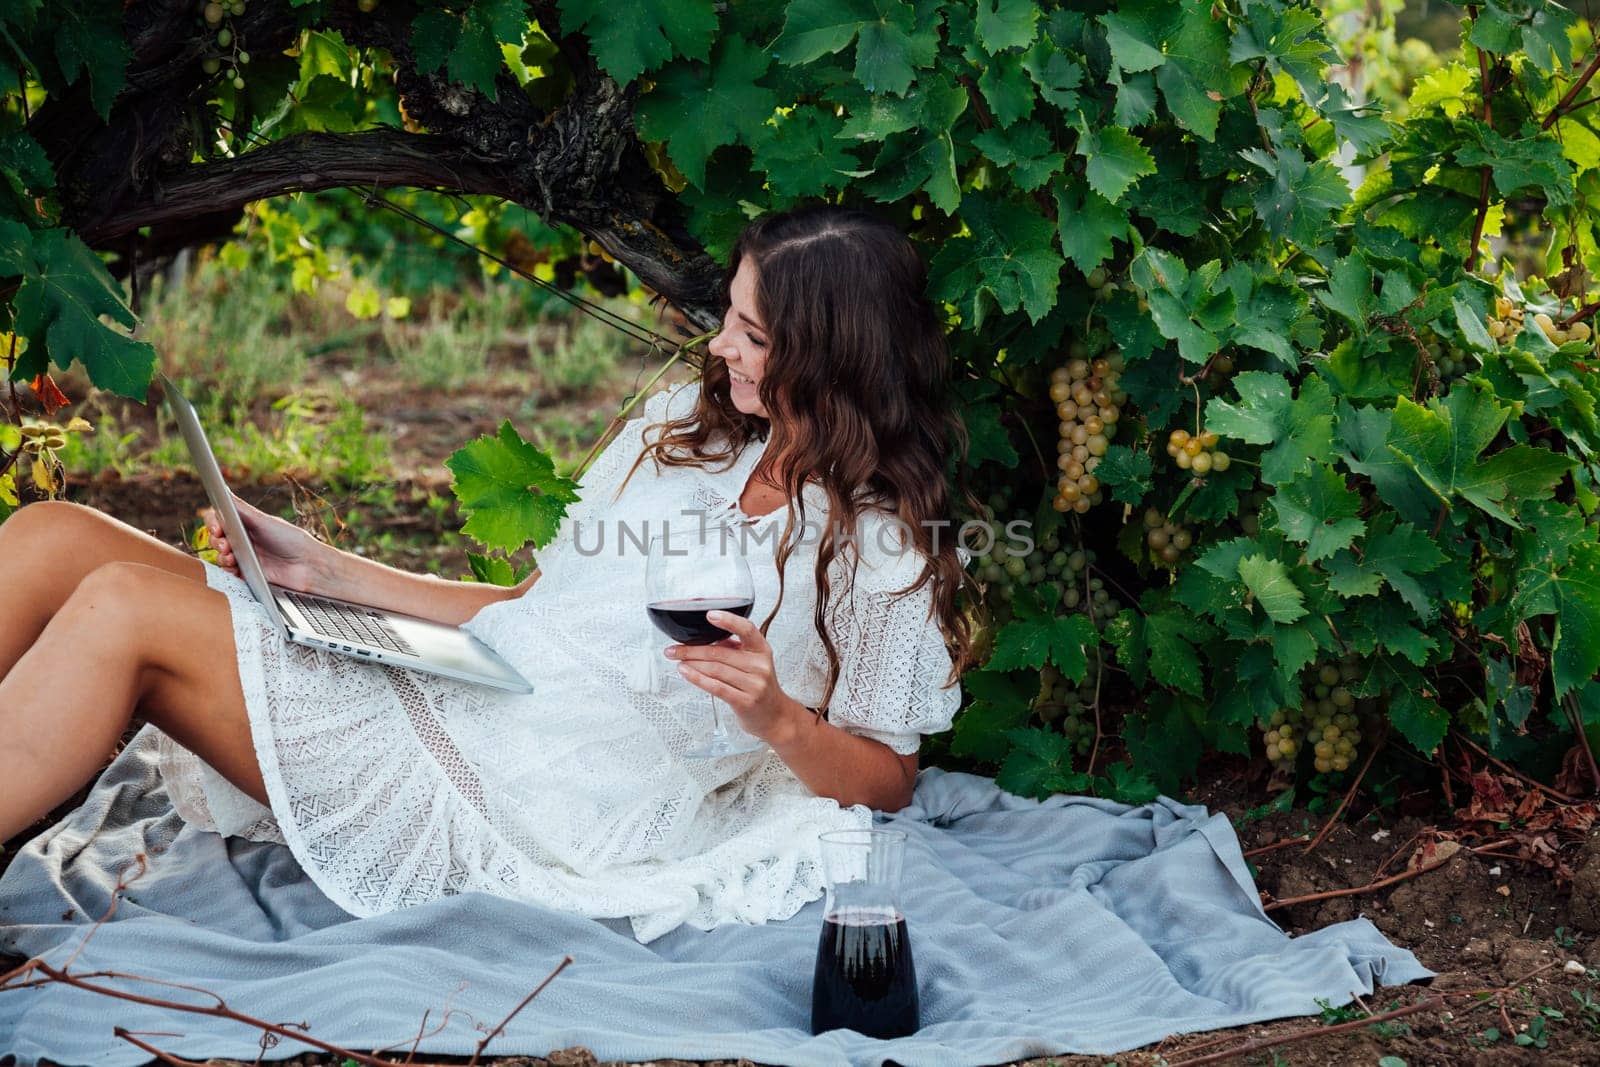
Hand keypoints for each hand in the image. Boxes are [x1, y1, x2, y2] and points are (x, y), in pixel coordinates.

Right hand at [202, 496, 324, 591]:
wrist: (307, 566)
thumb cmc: (291, 539)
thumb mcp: (264, 521)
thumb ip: (242, 509)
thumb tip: (224, 489)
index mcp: (246, 524)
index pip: (219, 520)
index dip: (213, 523)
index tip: (217, 528)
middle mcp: (243, 540)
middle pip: (215, 538)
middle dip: (216, 541)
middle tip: (225, 545)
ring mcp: (244, 557)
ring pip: (219, 556)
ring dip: (221, 556)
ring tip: (232, 557)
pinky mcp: (247, 574)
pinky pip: (228, 573)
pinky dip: (228, 570)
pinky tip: (235, 568)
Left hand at [665, 610, 800, 743]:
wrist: (774, 716)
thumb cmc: (758, 686)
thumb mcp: (753, 662)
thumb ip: (734, 649)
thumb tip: (703, 639)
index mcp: (762, 649)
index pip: (747, 629)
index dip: (728, 621)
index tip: (710, 615)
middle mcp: (760, 665)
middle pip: (720, 652)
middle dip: (692, 650)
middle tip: (674, 649)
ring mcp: (754, 684)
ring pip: (715, 669)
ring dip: (691, 663)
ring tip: (677, 660)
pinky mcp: (745, 701)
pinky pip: (716, 687)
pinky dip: (697, 678)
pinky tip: (686, 672)